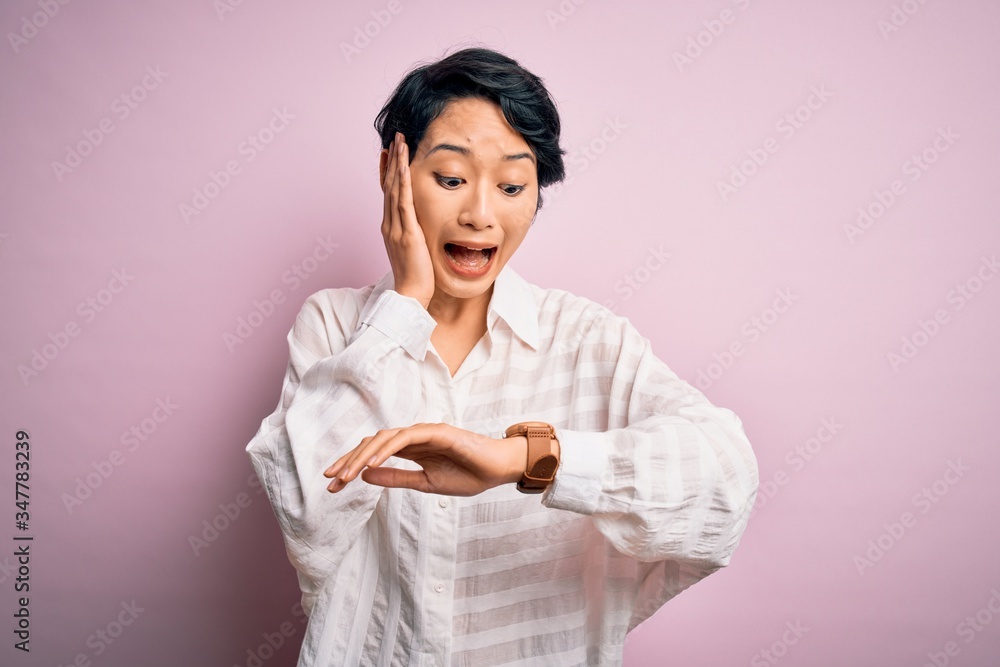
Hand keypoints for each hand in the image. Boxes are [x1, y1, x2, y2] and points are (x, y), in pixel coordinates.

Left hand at [324, 423, 526, 496]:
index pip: (374, 454)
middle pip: (372, 443)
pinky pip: (405, 438)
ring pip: (384, 438)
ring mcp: (424, 432)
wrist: (498, 470)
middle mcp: (414, 437)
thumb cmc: (468, 475)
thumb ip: (396, 479)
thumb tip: (365, 477)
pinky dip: (386, 449)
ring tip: (346, 475)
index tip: (333, 483)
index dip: (352, 466)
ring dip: (362, 456)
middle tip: (330, 481)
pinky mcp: (436, 431)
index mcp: (411, 450)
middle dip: (349, 461)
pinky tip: (371, 464)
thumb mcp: (425, 484)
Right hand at [380, 131, 434, 308]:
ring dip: (397, 162)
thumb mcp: (414, 250)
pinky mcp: (406, 232)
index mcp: (390, 227)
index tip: (391, 152)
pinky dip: (402, 181)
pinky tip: (404, 165)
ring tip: (400, 141)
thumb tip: (420, 226)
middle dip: (392, 159)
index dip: (389, 171)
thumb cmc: (416, 277)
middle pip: (388, 184)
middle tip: (395, 137)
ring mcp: (395, 227)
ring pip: (393, 188)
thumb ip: (414, 235)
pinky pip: (403, 202)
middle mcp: (389, 223)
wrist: (410, 295)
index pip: (388, 193)